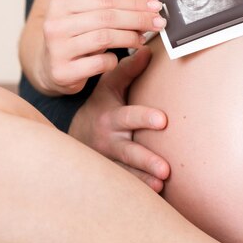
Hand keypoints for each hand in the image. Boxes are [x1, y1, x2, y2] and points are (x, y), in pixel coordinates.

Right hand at [41, 0, 165, 93]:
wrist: (49, 69)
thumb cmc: (76, 41)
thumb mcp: (87, 21)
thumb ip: (111, 13)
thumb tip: (150, 9)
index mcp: (61, 5)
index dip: (134, 3)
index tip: (156, 5)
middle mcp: (55, 25)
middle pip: (107, 17)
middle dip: (138, 19)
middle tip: (158, 23)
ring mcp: (57, 49)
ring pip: (104, 38)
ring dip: (130, 38)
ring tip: (142, 40)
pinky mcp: (62, 72)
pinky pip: (100, 62)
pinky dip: (114, 60)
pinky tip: (117, 59)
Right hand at [69, 47, 169, 191]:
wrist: (76, 137)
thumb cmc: (102, 107)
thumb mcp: (109, 88)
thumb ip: (128, 70)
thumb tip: (148, 49)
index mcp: (111, 118)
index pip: (130, 117)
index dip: (145, 118)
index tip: (163, 120)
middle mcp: (110, 142)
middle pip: (129, 151)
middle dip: (146, 159)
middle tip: (165, 168)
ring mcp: (110, 162)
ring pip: (128, 173)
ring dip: (145, 179)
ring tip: (163, 183)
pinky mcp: (113, 177)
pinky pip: (127, 186)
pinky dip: (141, 191)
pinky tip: (157, 194)